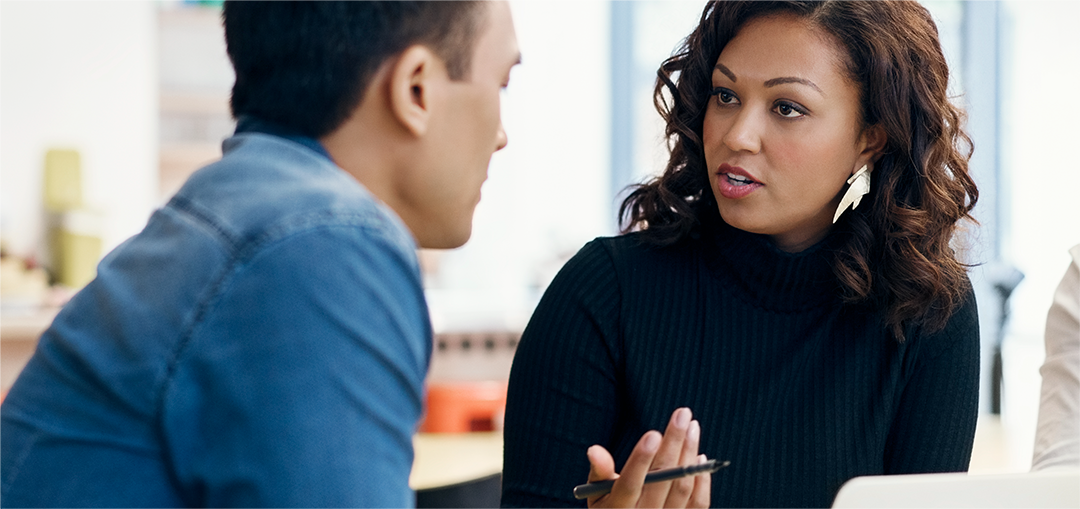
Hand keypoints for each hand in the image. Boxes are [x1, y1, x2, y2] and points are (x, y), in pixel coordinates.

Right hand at [585, 407, 709, 508]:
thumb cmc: (611, 508)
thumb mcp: (597, 494)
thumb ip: (599, 471)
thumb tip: (595, 450)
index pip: (629, 485)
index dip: (641, 460)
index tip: (653, 434)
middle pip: (662, 479)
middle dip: (674, 443)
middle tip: (682, 414)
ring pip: (682, 487)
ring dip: (689, 453)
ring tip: (692, 426)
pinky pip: (698, 503)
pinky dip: (701, 479)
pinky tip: (699, 456)